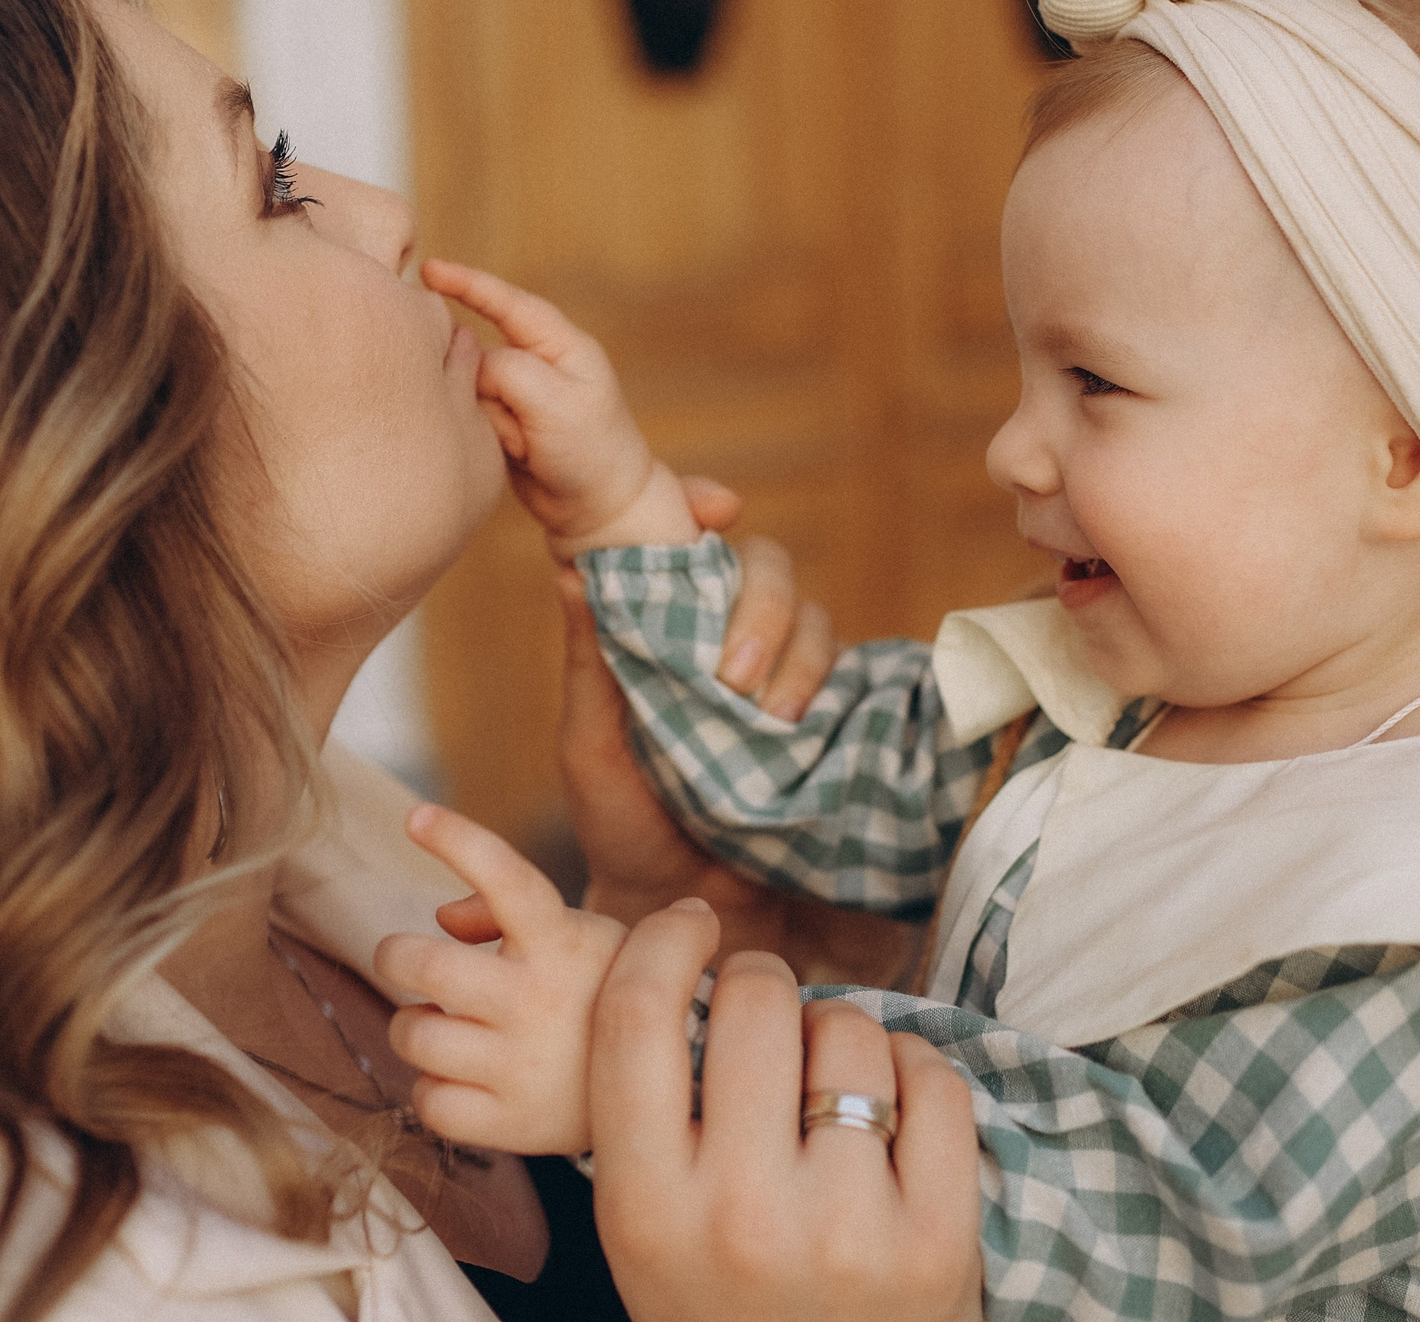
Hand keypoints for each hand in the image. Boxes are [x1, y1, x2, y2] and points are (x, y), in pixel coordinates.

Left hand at [376, 803, 627, 1154]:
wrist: (673, 1091)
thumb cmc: (604, 994)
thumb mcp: (579, 936)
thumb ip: (506, 911)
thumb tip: (443, 920)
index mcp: (560, 943)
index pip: (508, 879)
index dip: (460, 841)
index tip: (416, 816)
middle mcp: (538, 1001)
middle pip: (424, 965)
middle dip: (394, 955)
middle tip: (401, 958)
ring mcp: (523, 1067)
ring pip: (413, 1035)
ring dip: (412, 1026)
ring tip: (441, 1025)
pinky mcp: (512, 1125)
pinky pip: (429, 1101)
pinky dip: (432, 1088)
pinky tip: (458, 1078)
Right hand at [423, 259, 697, 556]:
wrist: (599, 510)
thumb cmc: (591, 452)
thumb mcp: (555, 403)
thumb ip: (507, 371)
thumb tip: (467, 363)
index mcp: (560, 344)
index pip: (507, 302)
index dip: (466, 284)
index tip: (427, 269)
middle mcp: (537, 362)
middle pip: (479, 351)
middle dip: (483, 385)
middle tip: (519, 425)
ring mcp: (519, 393)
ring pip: (470, 387)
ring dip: (491, 419)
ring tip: (527, 446)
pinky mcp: (503, 422)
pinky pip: (471, 414)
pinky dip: (486, 433)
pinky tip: (517, 454)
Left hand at [551, 482, 923, 986]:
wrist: (683, 914)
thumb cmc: (625, 824)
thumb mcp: (593, 744)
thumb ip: (590, 660)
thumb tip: (567, 568)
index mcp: (669, 628)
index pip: (693, 540)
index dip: (704, 504)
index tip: (714, 506)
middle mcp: (731, 639)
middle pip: (767, 568)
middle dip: (759, 601)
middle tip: (730, 670)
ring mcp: (785, 679)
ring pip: (816, 618)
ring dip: (795, 653)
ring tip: (764, 716)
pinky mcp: (829, 723)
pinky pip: (852, 680)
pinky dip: (830, 688)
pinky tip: (803, 722)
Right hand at [584, 904, 984, 1321]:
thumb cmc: (721, 1310)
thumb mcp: (645, 1231)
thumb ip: (649, 1115)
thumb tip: (693, 964)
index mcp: (647, 1210)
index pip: (636, 1019)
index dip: (663, 944)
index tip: (687, 927)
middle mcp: (742, 1217)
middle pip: (757, 1004)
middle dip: (765, 983)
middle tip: (770, 1012)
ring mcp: (848, 1231)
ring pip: (850, 1032)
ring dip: (841, 1031)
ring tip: (831, 1080)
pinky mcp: (939, 1242)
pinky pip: (935, 1081)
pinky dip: (916, 1070)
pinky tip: (893, 1106)